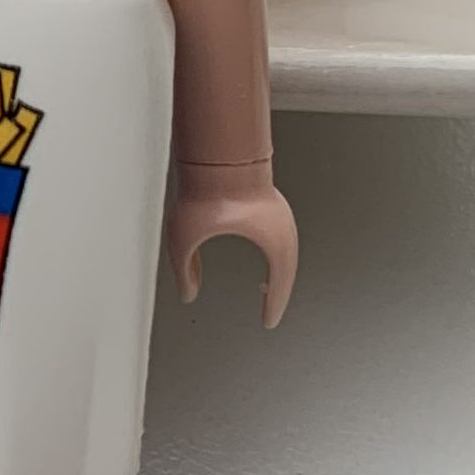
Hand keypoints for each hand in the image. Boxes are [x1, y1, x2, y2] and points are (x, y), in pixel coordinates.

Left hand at [167, 167, 298, 325]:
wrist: (212, 152)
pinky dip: (274, 252)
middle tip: (270, 310)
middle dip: (279, 291)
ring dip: (279, 271)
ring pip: (286, 252)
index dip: (274, 307)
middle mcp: (284, 228)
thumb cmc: (204, 190)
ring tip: (266, 288)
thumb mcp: (185, 238)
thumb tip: (187, 294)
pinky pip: (278, 235)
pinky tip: (261, 256)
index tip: (268, 323)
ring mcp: (280, 213)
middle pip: (289, 270)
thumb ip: (185, 269)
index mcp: (274, 241)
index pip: (280, 284)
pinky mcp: (270, 201)